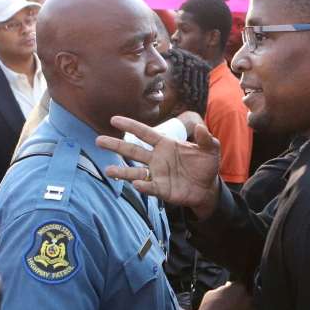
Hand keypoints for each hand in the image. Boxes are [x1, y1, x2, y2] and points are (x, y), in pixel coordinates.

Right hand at [96, 116, 221, 217]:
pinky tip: (136, 184)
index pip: (144, 133)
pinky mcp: (161, 190)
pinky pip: (149, 187)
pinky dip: (143, 186)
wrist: (208, 187)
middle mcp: (156, 158)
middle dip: (116, 146)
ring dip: (122, 172)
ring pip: (135, 172)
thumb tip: (201, 127)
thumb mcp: (211, 149)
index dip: (130, 126)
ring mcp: (157, 174)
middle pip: (133, 150)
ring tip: (108, 171)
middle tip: (98, 141)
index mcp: (165, 144)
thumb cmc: (206, 165)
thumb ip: (206, 138)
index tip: (114, 120)